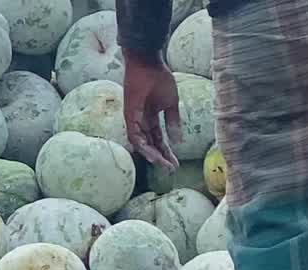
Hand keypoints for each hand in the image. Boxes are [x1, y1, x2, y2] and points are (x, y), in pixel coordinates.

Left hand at [122, 50, 181, 171]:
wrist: (148, 62)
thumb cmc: (159, 78)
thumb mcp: (171, 103)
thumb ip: (173, 122)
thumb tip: (178, 141)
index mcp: (151, 118)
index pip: (159, 139)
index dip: (167, 152)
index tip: (176, 164)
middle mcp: (141, 121)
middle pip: (151, 144)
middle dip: (161, 157)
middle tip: (170, 170)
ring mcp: (134, 119)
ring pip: (141, 143)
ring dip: (152, 155)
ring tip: (163, 165)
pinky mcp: (129, 115)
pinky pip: (134, 134)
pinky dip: (142, 145)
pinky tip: (152, 154)